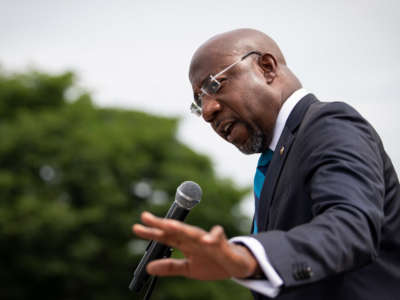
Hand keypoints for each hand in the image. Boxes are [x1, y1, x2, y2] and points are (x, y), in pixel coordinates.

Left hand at [132, 211, 259, 279]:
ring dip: (181, 229)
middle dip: (161, 224)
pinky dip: (214, 237)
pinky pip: (219, 239)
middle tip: (145, 217)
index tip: (135, 228)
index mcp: (185, 244)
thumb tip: (149, 267)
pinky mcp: (223, 245)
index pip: (165, 237)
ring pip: (193, 233)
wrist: (236, 265)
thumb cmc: (212, 263)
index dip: (151, 232)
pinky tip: (209, 238)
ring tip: (168, 225)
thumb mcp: (189, 269)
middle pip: (175, 230)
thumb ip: (170, 267)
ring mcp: (208, 240)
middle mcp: (194, 239)